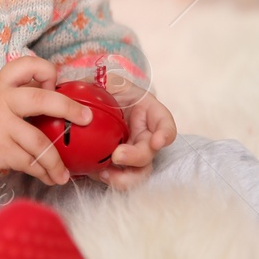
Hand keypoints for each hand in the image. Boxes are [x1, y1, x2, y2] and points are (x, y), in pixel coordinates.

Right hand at [0, 56, 94, 185]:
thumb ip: (8, 98)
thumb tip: (40, 112)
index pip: (27, 64)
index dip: (47, 72)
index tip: (54, 86)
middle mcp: (1, 101)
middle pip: (44, 98)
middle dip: (70, 108)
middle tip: (86, 119)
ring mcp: (1, 126)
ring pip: (42, 142)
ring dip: (57, 161)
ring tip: (63, 174)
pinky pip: (30, 163)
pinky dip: (44, 172)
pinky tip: (49, 178)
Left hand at [94, 71, 176, 191]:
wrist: (93, 103)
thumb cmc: (107, 89)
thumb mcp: (110, 80)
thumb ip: (109, 81)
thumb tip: (100, 81)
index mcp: (149, 113)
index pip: (166, 125)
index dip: (165, 135)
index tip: (157, 141)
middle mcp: (145, 136)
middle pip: (150, 154)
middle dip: (136, 158)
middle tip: (117, 156)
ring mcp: (133, 152)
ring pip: (138, 173)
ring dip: (124, 178)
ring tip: (104, 174)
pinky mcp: (117, 164)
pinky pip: (117, 176)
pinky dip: (107, 178)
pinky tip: (94, 173)